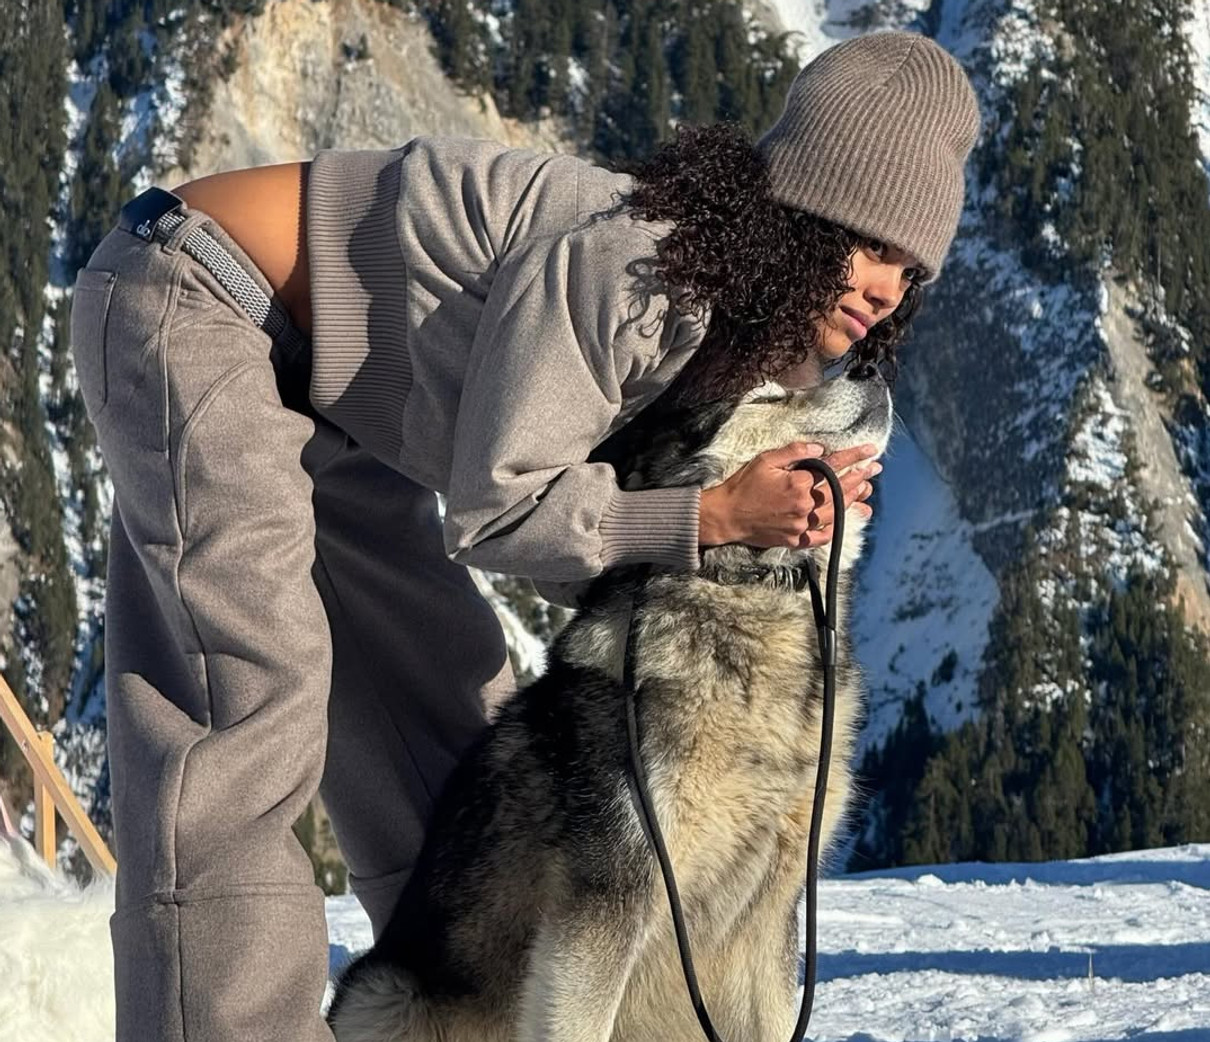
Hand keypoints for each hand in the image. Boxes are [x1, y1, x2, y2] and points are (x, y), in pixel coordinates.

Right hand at [699, 441, 880, 549]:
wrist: (727, 516)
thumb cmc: (743, 485)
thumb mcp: (766, 460)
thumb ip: (794, 452)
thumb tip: (820, 448)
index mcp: (798, 483)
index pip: (833, 466)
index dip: (854, 457)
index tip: (871, 451)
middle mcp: (804, 505)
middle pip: (840, 490)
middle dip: (860, 478)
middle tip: (874, 469)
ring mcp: (801, 525)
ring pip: (836, 513)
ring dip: (853, 501)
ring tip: (865, 491)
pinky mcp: (795, 540)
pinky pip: (823, 536)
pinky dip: (836, 527)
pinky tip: (846, 518)